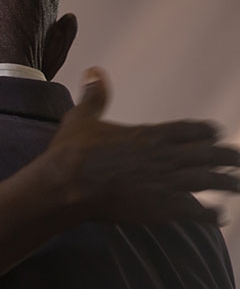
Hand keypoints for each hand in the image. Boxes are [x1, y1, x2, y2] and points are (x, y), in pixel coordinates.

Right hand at [45, 67, 238, 223]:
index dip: (207, 133)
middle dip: (229, 158)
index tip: (215, 135)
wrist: (66, 184)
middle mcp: (165, 156)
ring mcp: (166, 183)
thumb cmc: (71, 152)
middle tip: (239, 162)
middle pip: (210, 155)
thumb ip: (95, 97)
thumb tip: (95, 72)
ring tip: (239, 187)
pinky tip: (220, 217)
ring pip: (211, 181)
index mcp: (150, 134)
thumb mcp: (81, 118)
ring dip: (229, 184)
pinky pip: (198, 211)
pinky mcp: (162, 208)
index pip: (192, 130)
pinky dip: (212, 214)